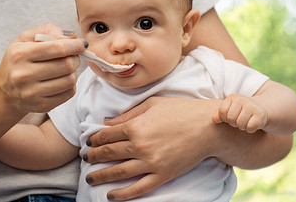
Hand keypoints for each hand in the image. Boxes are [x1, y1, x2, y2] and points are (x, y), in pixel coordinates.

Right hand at [0, 24, 86, 114]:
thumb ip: (49, 31)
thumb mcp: (26, 39)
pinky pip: (69, 94)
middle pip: (67, 65)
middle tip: (72, 57)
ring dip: (73, 72)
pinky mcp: (41, 106)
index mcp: (20, 54)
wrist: (5, 91)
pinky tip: (61, 81)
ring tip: (65, 69)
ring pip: (70, 80)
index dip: (75, 46)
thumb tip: (73, 36)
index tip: (82, 44)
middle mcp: (23, 75)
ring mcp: (31, 93)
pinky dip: (70, 85)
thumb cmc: (19, 60)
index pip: (57, 48)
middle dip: (75, 58)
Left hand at [84, 97, 221, 200]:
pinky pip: (138, 188)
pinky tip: (111, 196)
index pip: (106, 135)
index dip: (94, 140)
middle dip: (93, 157)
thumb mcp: (153, 104)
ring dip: (101, 176)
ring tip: (91, 178)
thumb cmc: (182, 110)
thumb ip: (128, 114)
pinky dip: (122, 194)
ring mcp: (151, 162)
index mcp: (136, 126)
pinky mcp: (163, 175)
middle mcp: (140, 145)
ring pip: (118, 172)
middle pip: (108, 154)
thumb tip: (107, 121)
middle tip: (86, 158)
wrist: (209, 127)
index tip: (89, 143)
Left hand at [212, 94, 267, 132]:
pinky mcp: (260, 115)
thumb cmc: (241, 111)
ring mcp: (252, 107)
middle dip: (233, 123)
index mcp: (232, 98)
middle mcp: (242, 100)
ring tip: (245, 122)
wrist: (261, 109)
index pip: (222, 111)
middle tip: (238, 121)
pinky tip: (252, 125)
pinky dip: (250, 129)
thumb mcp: (230, 110)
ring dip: (242, 127)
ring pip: (240, 124)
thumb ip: (220, 114)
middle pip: (231, 118)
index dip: (224, 118)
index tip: (229, 118)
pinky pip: (250, 127)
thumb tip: (214, 120)